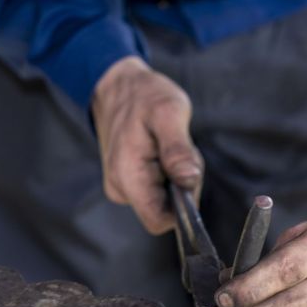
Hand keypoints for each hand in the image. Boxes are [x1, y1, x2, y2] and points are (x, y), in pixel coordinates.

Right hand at [92, 57, 202, 233]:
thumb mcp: (168, 113)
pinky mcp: (130, 181)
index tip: (187, 175)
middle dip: (183, 185)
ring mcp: (124, 186)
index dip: (183, 207)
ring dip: (177, 177)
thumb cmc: (144, 95)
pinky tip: (162, 149)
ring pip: (165, 200)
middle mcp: (121, 189)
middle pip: (167, 210)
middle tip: (179, 149)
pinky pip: (159, 189)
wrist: (117, 84)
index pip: (160, 221)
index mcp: (128, 177)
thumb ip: (178, 149)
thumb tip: (189, 181)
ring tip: (169, 144)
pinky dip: (169, 172)